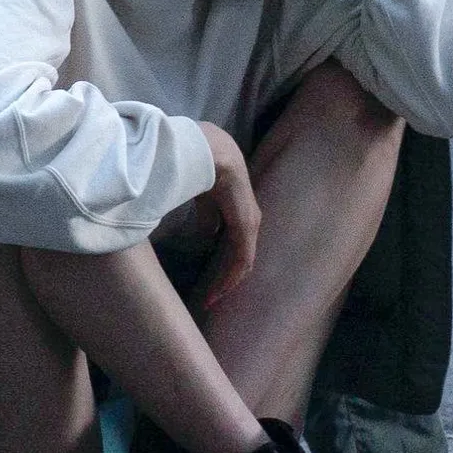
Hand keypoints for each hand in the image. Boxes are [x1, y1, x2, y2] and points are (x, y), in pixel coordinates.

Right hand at [196, 122, 260, 308]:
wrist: (212, 154)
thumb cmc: (203, 168)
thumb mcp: (203, 197)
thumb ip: (206, 215)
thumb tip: (205, 233)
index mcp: (239, 211)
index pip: (235, 244)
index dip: (223, 264)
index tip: (208, 279)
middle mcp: (249, 220)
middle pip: (240, 258)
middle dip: (225, 278)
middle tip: (210, 298)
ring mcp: (250, 225)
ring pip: (241, 263)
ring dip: (226, 282)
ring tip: (211, 298)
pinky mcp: (247, 228)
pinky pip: (241, 261)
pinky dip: (229, 277)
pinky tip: (217, 289)